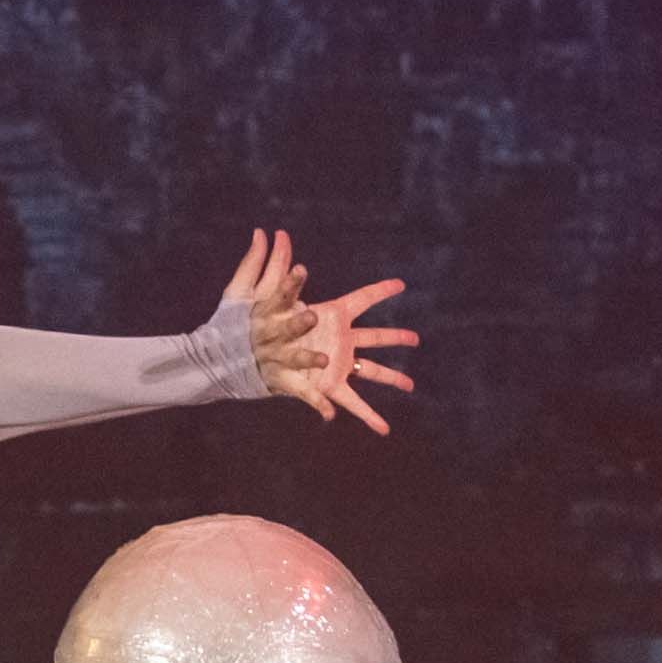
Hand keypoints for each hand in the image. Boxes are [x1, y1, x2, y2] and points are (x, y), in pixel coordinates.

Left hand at [219, 229, 415, 432]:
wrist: (245, 353)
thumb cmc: (259, 322)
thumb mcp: (270, 294)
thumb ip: (279, 267)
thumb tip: (277, 233)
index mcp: (331, 315)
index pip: (362, 299)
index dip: (381, 291)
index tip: (401, 283)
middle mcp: (339, 340)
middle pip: (375, 337)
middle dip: (396, 338)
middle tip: (416, 339)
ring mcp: (336, 364)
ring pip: (371, 371)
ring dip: (392, 379)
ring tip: (411, 387)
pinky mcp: (327, 385)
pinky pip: (349, 403)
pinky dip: (366, 416)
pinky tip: (383, 430)